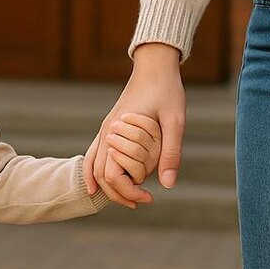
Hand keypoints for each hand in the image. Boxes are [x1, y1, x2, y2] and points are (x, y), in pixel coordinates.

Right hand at [84, 43, 185, 206]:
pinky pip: (95, 154)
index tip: (149, 198)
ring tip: (130, 198)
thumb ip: (170, 152)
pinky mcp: (109, 126)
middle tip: (141, 202)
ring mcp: (105, 129)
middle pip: (99, 176)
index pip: (112, 176)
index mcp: (118, 132)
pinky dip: (96, 172)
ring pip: (94, 167)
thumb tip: (168, 185)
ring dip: (108, 186)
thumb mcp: (175, 122)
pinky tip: (102, 183)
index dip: (128, 192)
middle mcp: (106, 132)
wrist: (154, 65)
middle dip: (117, 194)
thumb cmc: (166, 90)